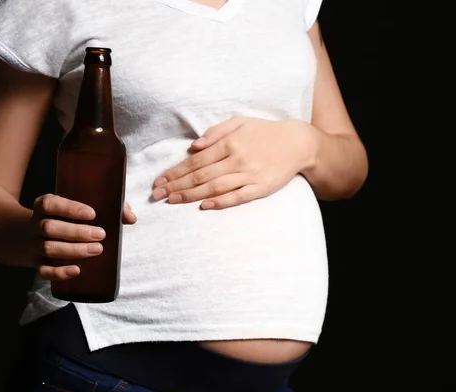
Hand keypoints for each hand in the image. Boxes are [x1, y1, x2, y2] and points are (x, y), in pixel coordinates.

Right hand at [28, 194, 136, 280]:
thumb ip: (108, 207)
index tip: (92, 214)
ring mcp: (34, 245)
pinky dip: (59, 272)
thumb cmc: (67, 218)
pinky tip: (76, 270)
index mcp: (44, 205)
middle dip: (76, 232)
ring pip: (47, 248)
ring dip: (73, 250)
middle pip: (49, 228)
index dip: (69, 208)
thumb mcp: (80, 207)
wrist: (32, 235)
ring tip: (97, 249)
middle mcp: (35, 224)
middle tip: (101, 234)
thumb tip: (130, 217)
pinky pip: (43, 271)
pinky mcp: (37, 263)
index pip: (49, 203)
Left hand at [152, 117, 314, 209]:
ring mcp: (250, 175)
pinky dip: (221, 202)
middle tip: (158, 195)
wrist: (298, 143)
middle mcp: (237, 159)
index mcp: (230, 143)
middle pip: (201, 175)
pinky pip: (238, 197)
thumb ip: (216, 132)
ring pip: (215, 187)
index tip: (160, 180)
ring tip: (173, 201)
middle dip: (177, 185)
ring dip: (191, 195)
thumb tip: (194, 146)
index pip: (196, 160)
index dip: (176, 171)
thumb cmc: (265, 131)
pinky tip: (205, 205)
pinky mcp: (262, 188)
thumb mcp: (240, 122)